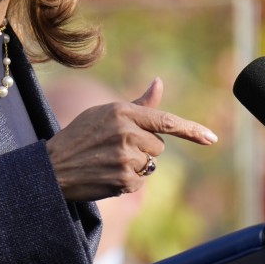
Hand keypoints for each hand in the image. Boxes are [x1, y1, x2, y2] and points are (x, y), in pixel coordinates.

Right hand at [46, 78, 217, 200]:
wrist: (52, 167)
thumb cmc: (80, 136)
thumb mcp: (105, 113)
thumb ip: (138, 104)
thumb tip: (159, 82)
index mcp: (122, 112)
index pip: (166, 121)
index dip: (192, 130)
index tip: (211, 139)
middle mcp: (127, 133)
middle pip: (158, 145)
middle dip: (143, 147)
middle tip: (113, 148)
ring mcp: (126, 158)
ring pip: (150, 164)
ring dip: (135, 164)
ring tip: (107, 160)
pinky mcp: (125, 180)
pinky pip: (141, 181)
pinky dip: (128, 180)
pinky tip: (106, 174)